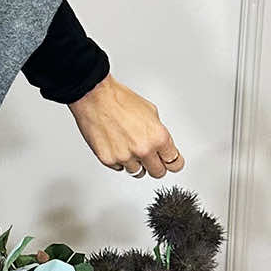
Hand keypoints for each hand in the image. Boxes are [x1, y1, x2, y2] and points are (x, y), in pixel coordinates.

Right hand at [66, 73, 184, 178]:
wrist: (95, 98)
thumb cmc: (120, 100)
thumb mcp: (151, 112)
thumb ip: (158, 133)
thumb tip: (161, 145)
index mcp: (158, 137)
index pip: (175, 164)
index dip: (173, 162)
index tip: (170, 162)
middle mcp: (143, 150)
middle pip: (158, 173)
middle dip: (155, 165)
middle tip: (150, 157)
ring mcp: (125, 157)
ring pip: (137, 172)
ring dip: (135, 162)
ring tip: (127, 145)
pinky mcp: (108, 160)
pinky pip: (119, 167)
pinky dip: (119, 159)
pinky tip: (116, 144)